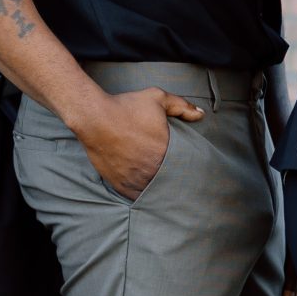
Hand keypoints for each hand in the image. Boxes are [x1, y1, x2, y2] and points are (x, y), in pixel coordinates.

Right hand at [75, 86, 204, 200]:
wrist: (95, 117)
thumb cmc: (126, 106)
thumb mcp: (158, 98)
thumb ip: (182, 106)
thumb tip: (201, 114)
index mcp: (165, 151)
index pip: (183, 167)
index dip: (185, 168)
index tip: (185, 168)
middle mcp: (152, 169)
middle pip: (169, 182)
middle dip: (173, 180)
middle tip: (176, 181)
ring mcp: (135, 179)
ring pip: (153, 192)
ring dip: (157, 190)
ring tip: (162, 188)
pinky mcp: (119, 184)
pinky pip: (135, 196)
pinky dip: (141, 195)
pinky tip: (145, 192)